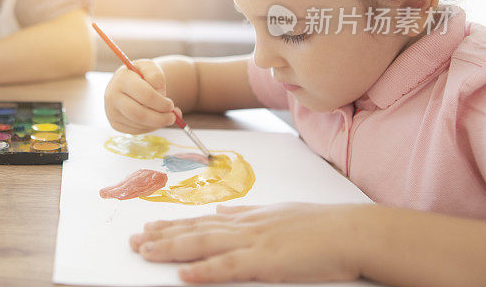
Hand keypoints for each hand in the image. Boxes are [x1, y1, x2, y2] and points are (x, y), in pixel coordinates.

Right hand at [104, 59, 181, 133]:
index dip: (161, 103)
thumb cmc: (141, 75)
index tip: (171, 105)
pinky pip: (136, 131)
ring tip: (164, 116)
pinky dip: (149, 127)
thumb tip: (161, 96)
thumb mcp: (150, 67)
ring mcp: (112, 112)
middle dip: (160, 118)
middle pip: (139, 114)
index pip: (145, 95)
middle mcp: (112, 96)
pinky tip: (152, 118)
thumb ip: (157, 76)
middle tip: (172, 118)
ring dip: (156, 123)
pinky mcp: (115, 124)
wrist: (127, 83)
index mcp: (122, 79)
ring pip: (139, 124)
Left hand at [130, 203, 364, 283]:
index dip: (173, 225)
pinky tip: (183, 274)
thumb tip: (222, 211)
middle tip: (132, 241)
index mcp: (248, 218)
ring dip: (171, 249)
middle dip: (161, 236)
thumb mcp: (279, 213)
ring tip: (145, 252)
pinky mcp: (267, 262)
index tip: (149, 226)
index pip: (202, 221)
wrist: (352, 231)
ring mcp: (254, 243)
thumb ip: (248, 213)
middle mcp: (244, 227)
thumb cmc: (321, 226)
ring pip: (203, 245)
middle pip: (194, 231)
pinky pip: (229, 268)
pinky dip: (204, 271)